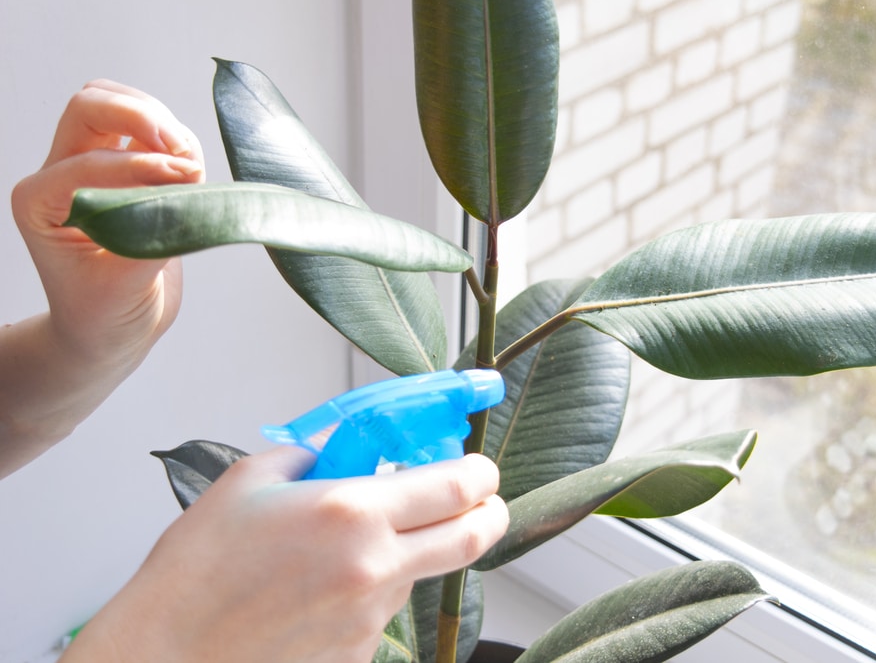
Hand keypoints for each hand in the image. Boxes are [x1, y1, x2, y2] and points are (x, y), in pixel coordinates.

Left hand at [1, 81, 204, 472]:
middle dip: (138, 116)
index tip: (183, 179)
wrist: (112, 331)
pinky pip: (150, 129)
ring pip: (119, 105)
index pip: (88, 162)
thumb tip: (187, 187)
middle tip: (178, 149)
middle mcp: (61, 176)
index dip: (138, 167)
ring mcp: (95, 168)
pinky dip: (176, 138)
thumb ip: (153, 234)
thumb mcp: (123, 285)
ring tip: (189, 165)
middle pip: (91, 105)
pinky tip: (191, 171)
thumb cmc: (104, 316)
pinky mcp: (130, 170)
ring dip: (160, 123)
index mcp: (41, 202)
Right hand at [61, 451, 508, 662]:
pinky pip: (384, 610)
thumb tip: (345, 453)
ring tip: (348, 547)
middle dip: (488, 513)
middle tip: (479, 501)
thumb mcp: (251, 480)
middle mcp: (374, 567)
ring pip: (422, 572)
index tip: (478, 467)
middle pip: (473, 537)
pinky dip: (371, 590)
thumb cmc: (197, 568)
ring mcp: (370, 618)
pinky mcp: (358, 653)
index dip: (481, 473)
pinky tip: (322, 589)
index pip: (458, 488)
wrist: (167, 654)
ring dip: (411, 550)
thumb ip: (312, 458)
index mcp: (352, 513)